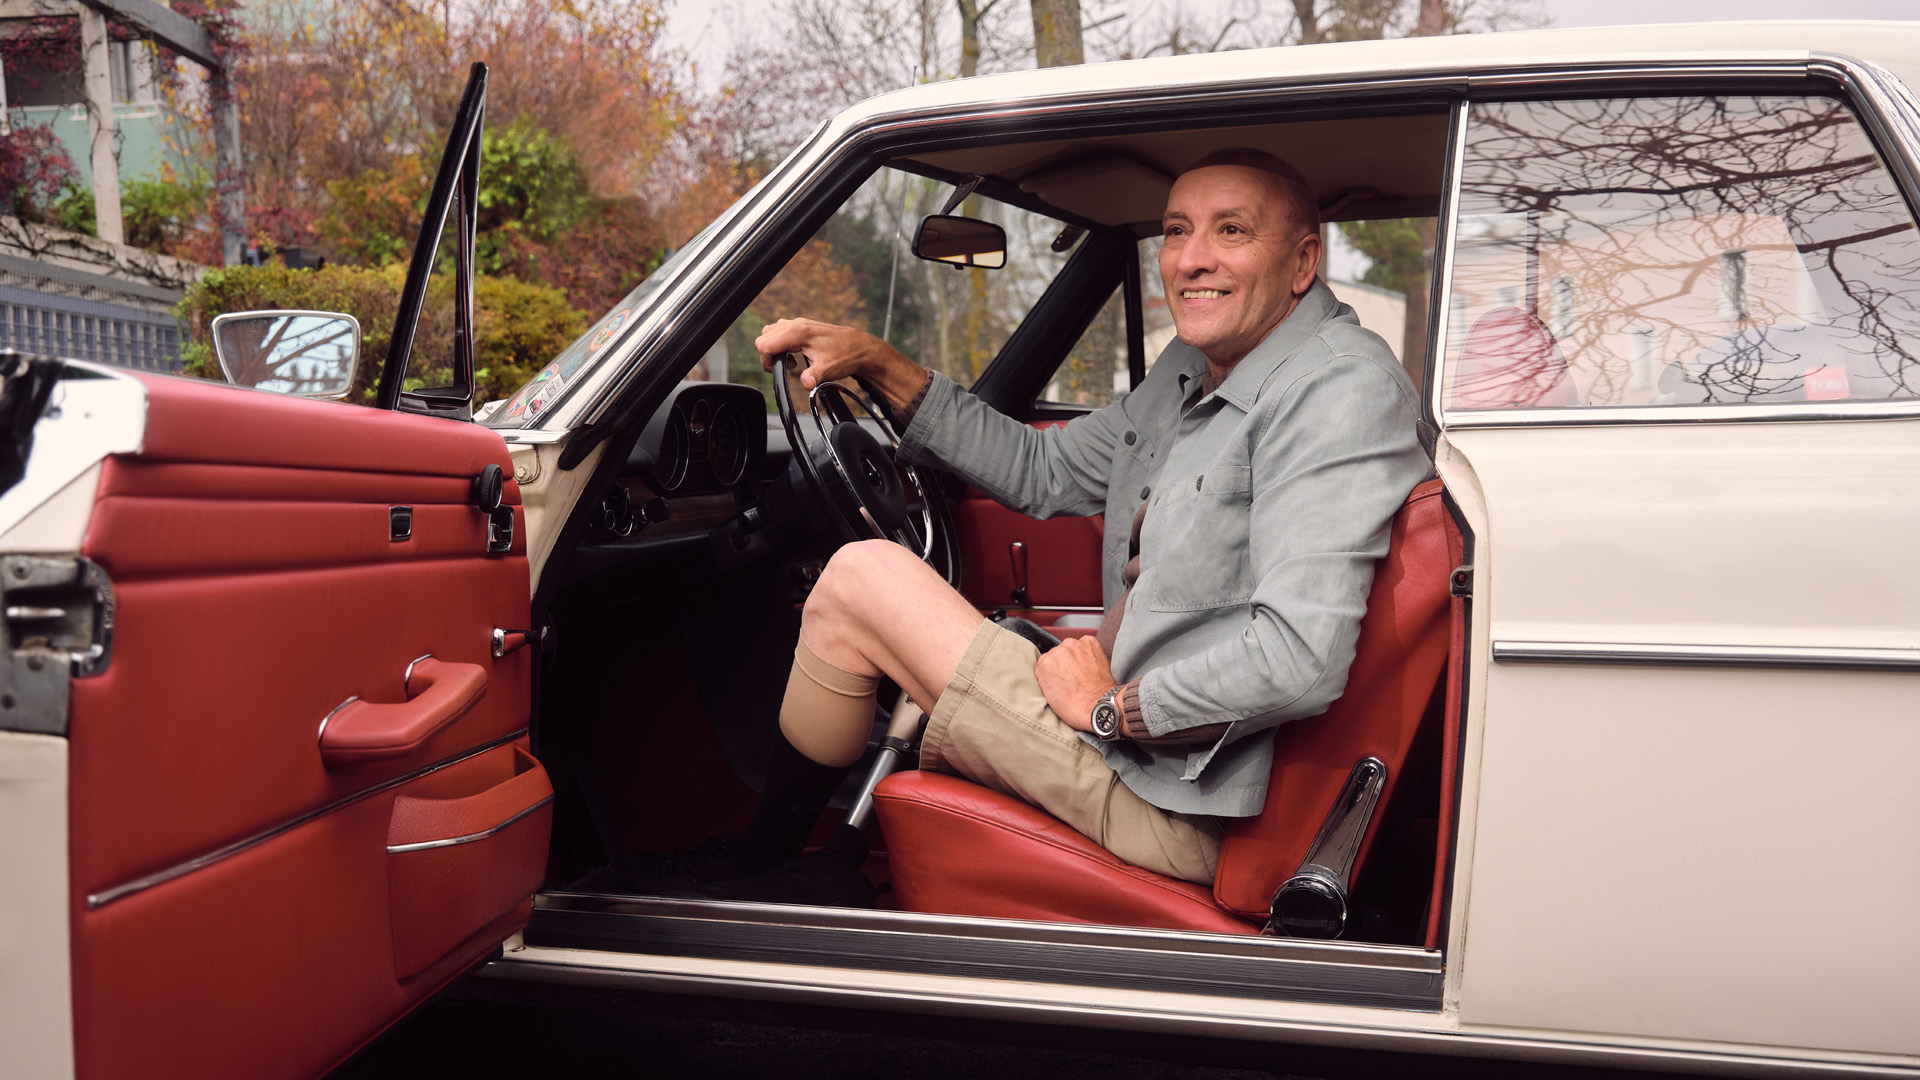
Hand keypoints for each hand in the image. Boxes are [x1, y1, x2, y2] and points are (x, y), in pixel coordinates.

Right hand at [754, 319, 924, 412]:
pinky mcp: (804, 326)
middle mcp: (796, 324)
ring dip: (775, 347)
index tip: (777, 370)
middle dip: (769, 355)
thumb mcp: (828, 369)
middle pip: (765, 337)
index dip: (767, 361)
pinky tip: (796, 353)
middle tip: (786, 366)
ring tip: (791, 360)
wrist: (861, 348)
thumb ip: (813, 376)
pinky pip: (782, 330)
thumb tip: (805, 383)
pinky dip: (782, 342)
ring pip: (771, 332)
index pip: (765, 344)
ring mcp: (799, 323)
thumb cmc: (846, 355)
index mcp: (798, 332)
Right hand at [1035, 636, 1115, 733]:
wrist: (1098, 705)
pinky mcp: (1090, 643)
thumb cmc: (1075, 705)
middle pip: (1058, 653)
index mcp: (1045, 663)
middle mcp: (1058, 650)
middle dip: (1064, 663)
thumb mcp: (1048, 695)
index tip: (1060, 678)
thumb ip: (1045, 677)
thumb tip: (1049, 672)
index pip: (1046, 662)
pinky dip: (1088, 652)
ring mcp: (1075, 645)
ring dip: (1076, 657)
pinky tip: (1090, 665)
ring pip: (1072, 648)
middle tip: (1073, 677)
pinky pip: (1086, 644)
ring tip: (1083, 672)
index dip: (1054, 671)